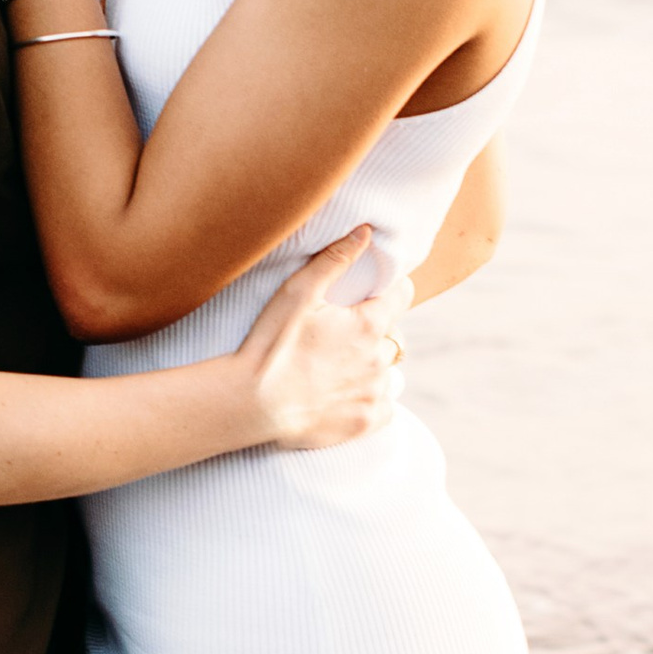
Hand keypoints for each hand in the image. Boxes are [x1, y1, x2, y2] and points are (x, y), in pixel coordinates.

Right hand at [233, 230, 405, 451]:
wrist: (251, 404)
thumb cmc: (270, 345)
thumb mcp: (297, 292)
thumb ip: (335, 259)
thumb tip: (365, 232)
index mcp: (368, 324)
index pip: (402, 295)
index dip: (388, 290)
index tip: (371, 294)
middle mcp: (380, 359)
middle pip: (394, 336)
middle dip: (376, 333)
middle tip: (341, 337)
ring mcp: (375, 392)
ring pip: (389, 372)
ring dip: (373, 367)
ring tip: (339, 369)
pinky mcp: (366, 422)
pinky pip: (386, 406)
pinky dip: (371, 399)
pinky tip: (344, 394)